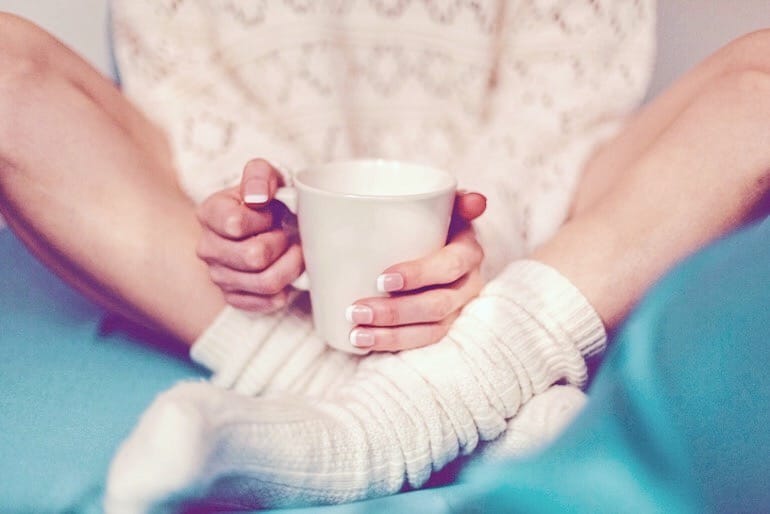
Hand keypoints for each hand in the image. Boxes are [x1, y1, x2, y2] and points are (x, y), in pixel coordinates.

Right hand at [195, 159, 303, 311]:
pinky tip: (286, 272)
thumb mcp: (266, 175)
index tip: (272, 213)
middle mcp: (208, 247)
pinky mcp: (234, 298)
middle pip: (254, 256)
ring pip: (266, 282)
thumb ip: (259, 176)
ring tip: (292, 251)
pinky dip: (285, 289)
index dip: (265, 219)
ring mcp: (219, 276)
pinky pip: (267, 303)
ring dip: (290, 266)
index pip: (235, 224)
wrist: (270, 223)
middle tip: (287, 233)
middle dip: (282, 243)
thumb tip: (257, 198)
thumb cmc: (267, 199)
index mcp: (210, 213)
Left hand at [345, 191, 486, 350]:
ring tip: (357, 332)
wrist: (428, 247)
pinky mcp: (442, 330)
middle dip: (396, 312)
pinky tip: (364, 343)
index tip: (383, 278)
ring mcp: (458, 312)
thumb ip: (449, 198)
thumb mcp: (437, 207)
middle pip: (438, 305)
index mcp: (468, 252)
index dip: (420, 274)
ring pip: (430, 331)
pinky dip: (392, 345)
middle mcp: (469, 286)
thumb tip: (477, 200)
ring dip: (392, 336)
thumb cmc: (429, 223)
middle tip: (357, 309)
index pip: (450, 266)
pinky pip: (422, 345)